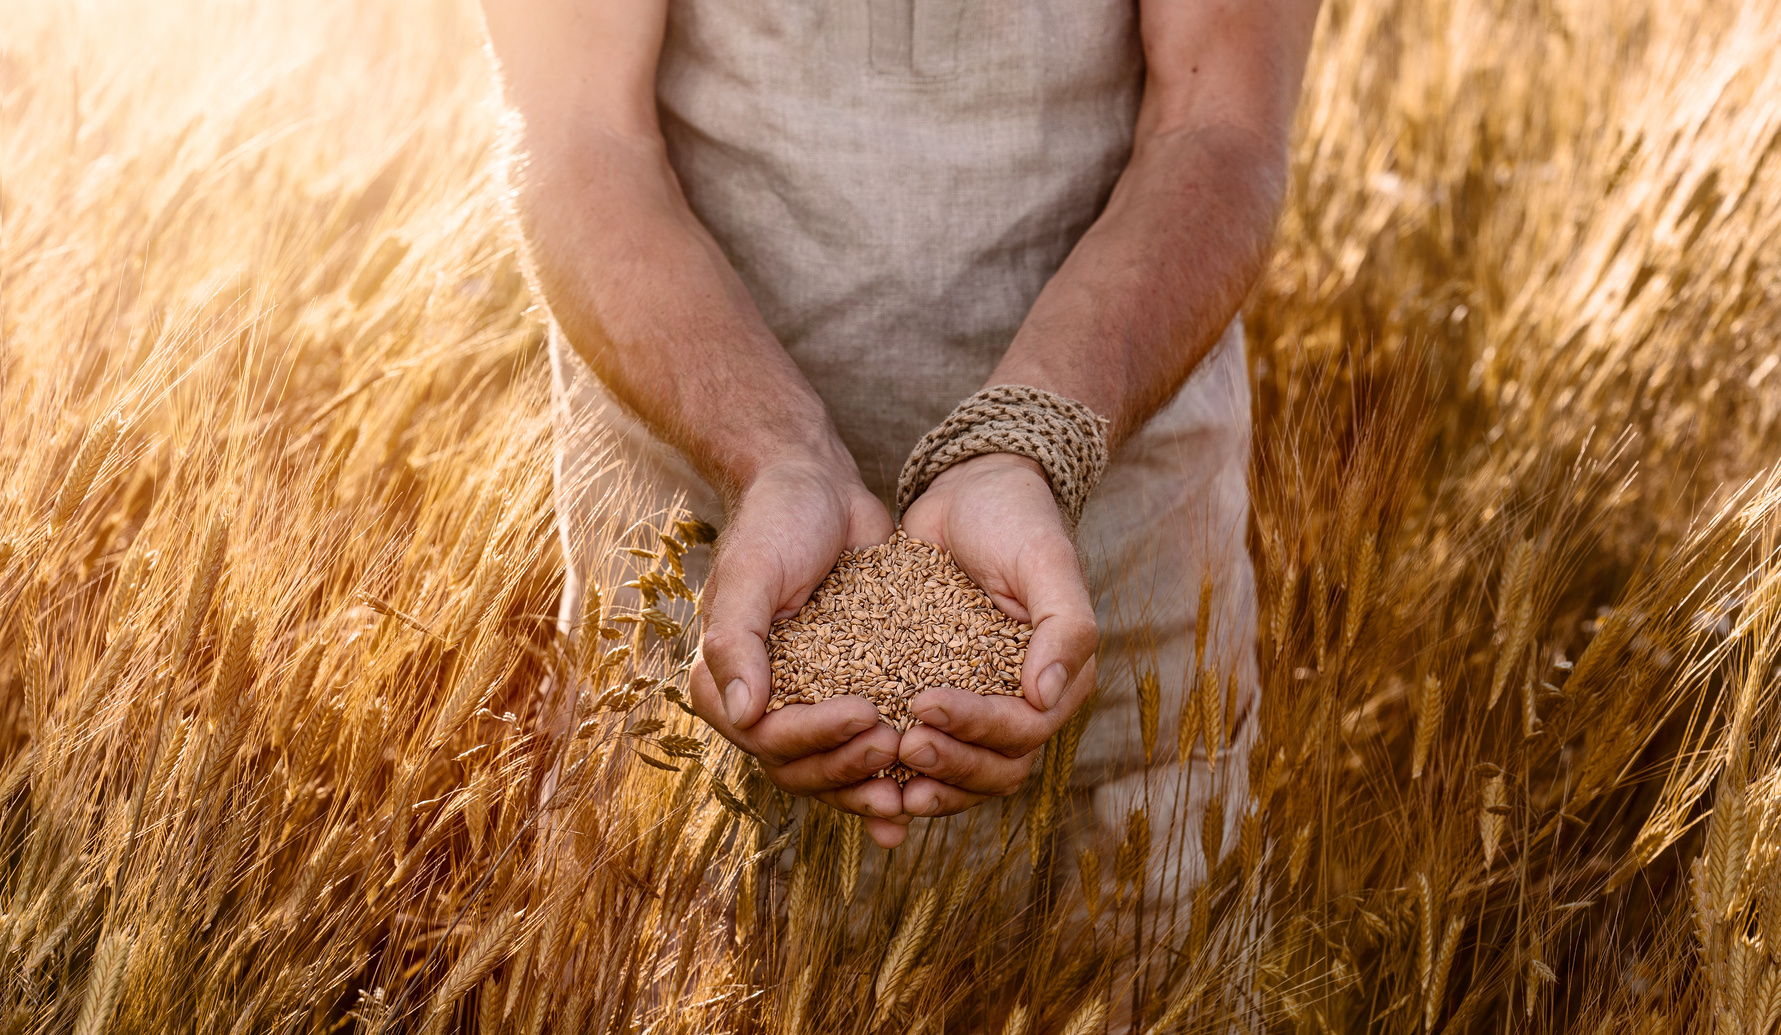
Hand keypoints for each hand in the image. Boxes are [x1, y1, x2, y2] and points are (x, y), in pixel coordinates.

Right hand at [687, 456, 912, 845]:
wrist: (819, 486)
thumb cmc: (776, 520)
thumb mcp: (752, 572)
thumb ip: (737, 641)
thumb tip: (744, 712)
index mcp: (725, 681)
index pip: (766, 738)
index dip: (816, 739)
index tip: (867, 713)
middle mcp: (761, 701)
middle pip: (799, 768)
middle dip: (847, 767)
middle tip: (895, 742)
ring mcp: (807, 702)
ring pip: (832, 770)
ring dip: (868, 781)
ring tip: (914, 776)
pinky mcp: (850, 690)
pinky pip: (863, 745)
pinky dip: (888, 774)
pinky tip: (919, 795)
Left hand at [895, 452, 1099, 817]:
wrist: (970, 490)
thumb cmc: (1017, 519)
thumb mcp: (1046, 561)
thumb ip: (1064, 627)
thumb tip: (1044, 696)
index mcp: (1059, 677)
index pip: (1025, 730)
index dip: (978, 729)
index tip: (924, 705)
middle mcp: (1023, 701)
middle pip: (997, 767)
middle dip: (952, 765)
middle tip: (902, 746)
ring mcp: (980, 702)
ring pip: (964, 771)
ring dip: (931, 780)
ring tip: (887, 770)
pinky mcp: (937, 691)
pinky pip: (928, 746)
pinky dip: (903, 769)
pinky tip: (869, 772)